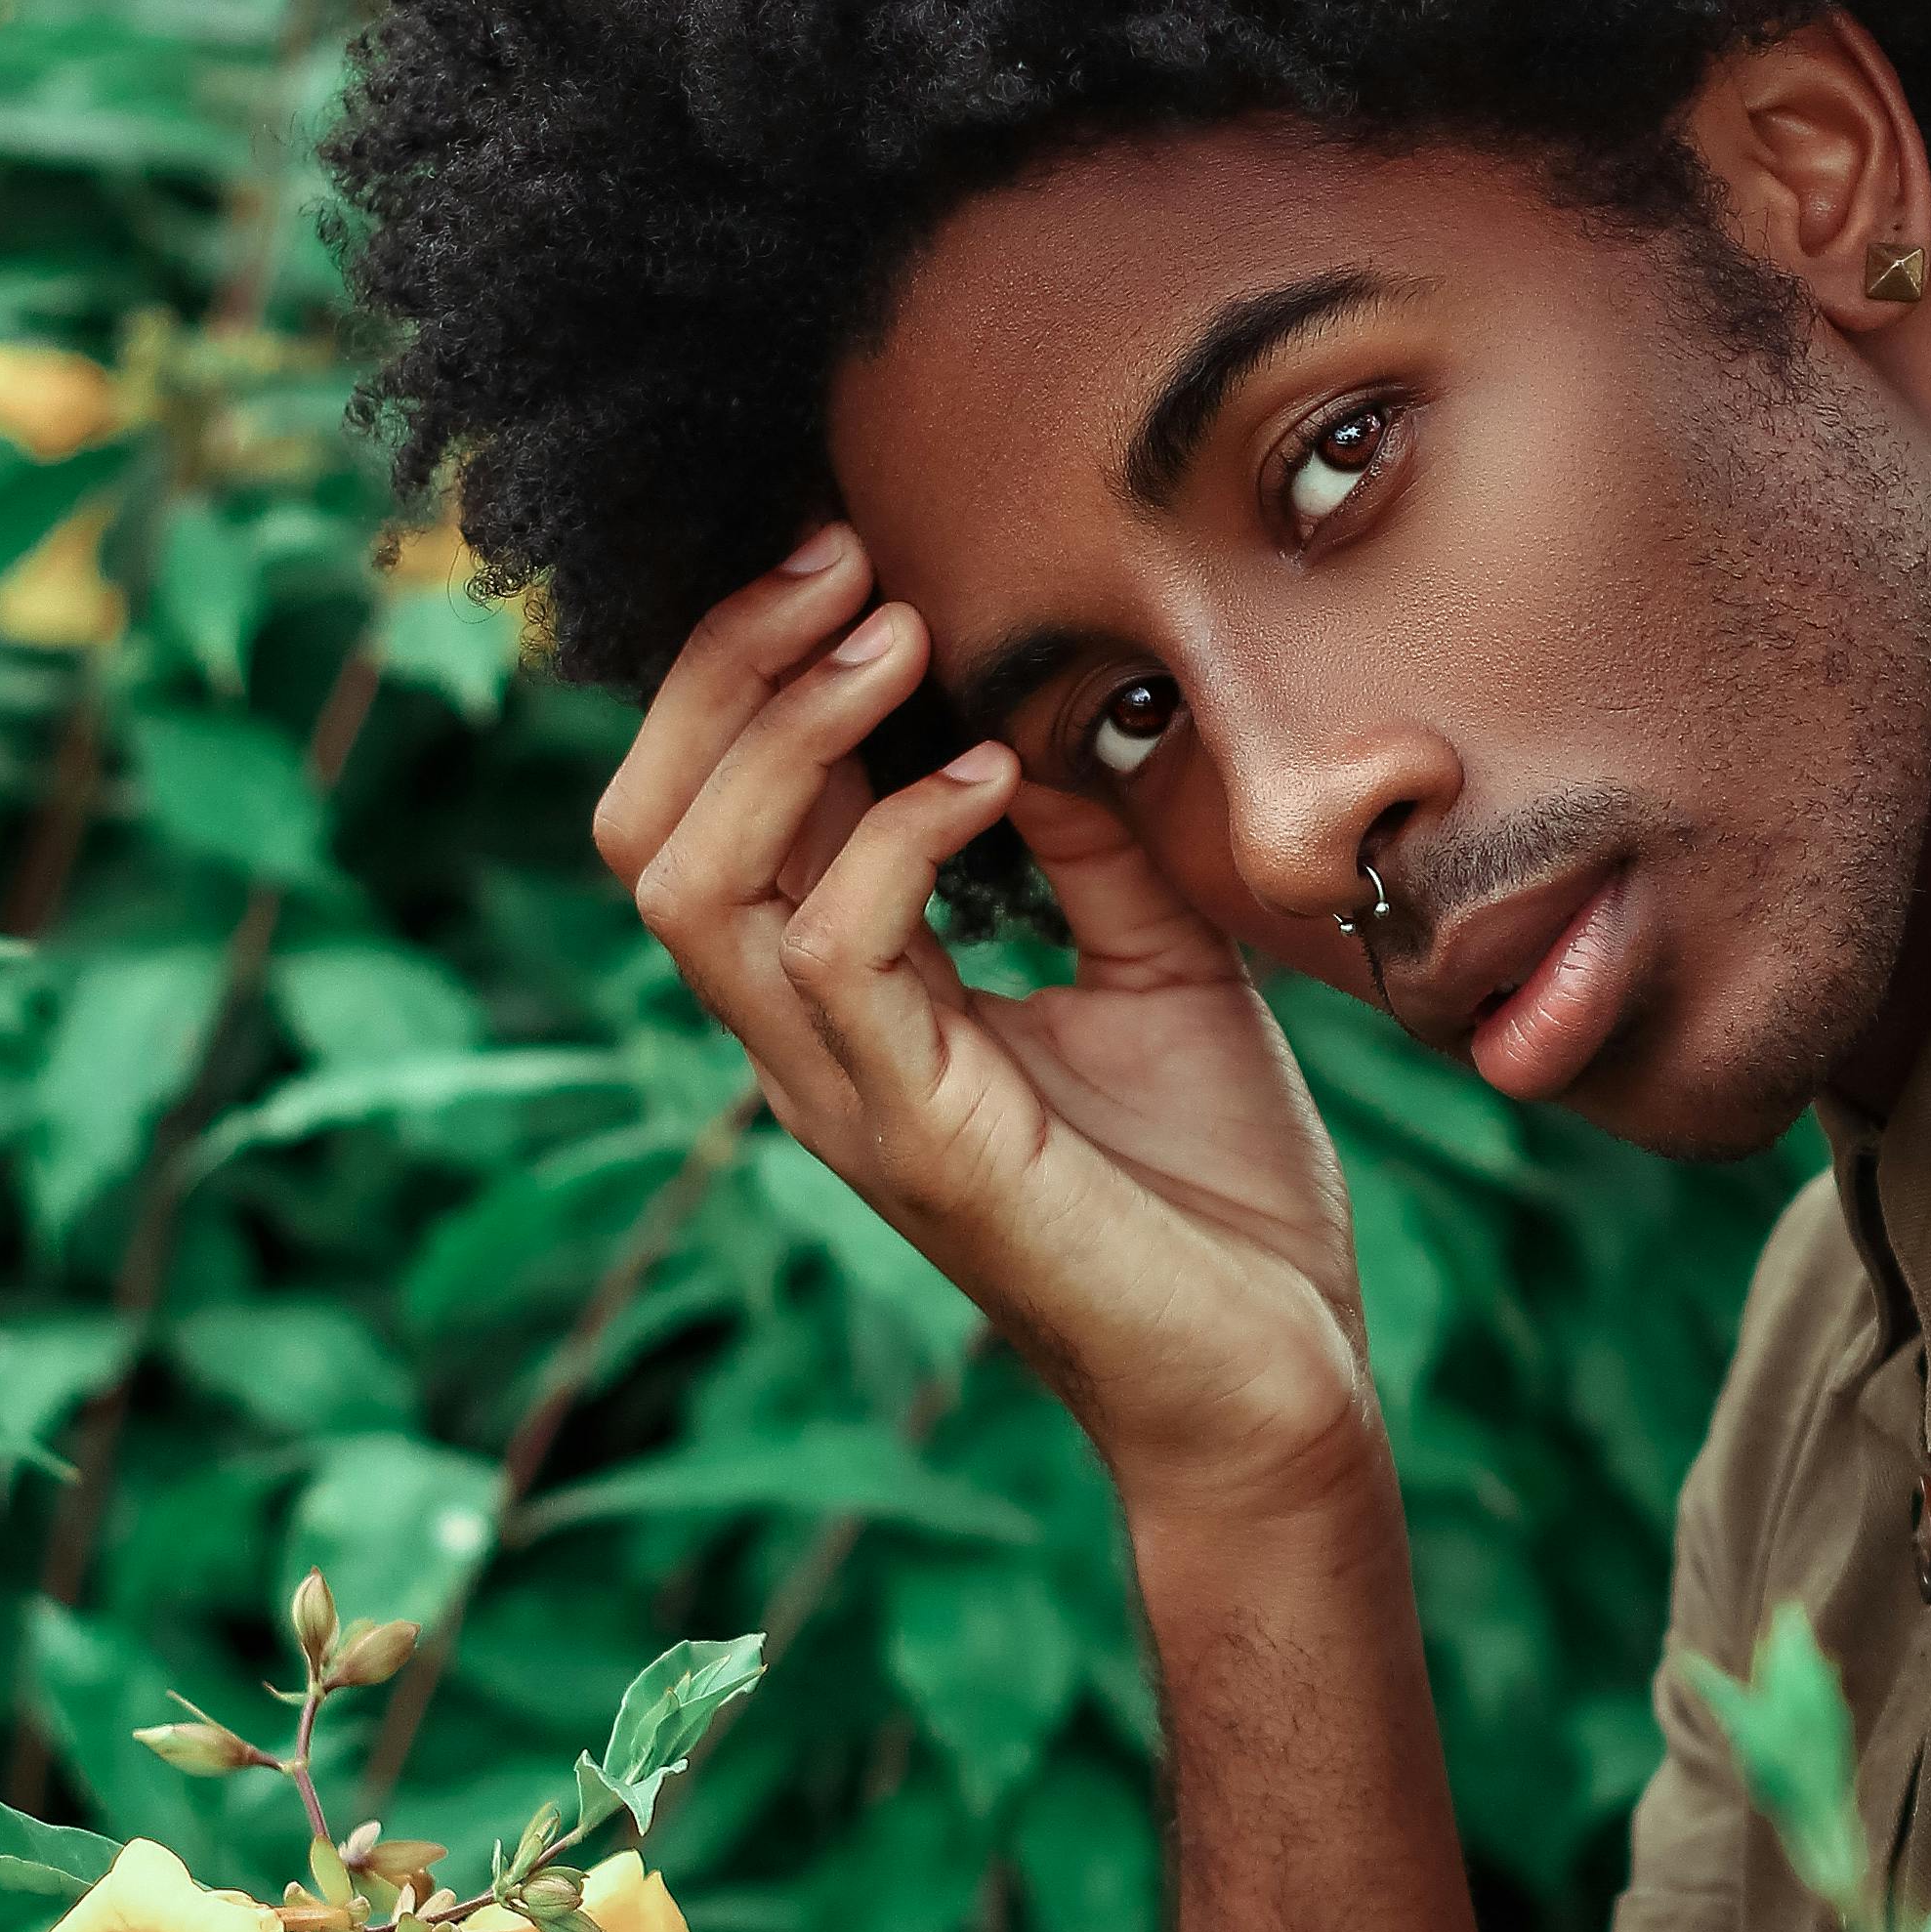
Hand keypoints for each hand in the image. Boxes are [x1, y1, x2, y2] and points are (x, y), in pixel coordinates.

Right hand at [595, 532, 1375, 1527]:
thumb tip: (1041, 709)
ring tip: (899, 635)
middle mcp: (813, 1049)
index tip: (846, 553)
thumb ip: (1087, 845)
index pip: (709, 812)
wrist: (1283, 1379)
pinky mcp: (920, 1143)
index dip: (746, 673)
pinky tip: (991, 781)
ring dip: (784, 729)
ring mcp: (849, 1099)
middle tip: (842, 558)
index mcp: (851, 1005)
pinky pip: (831, 957)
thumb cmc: (1220, 1191)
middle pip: (647, 830)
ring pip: (692, 885)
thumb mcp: (1158, 962)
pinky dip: (894, 841)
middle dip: (727, 671)